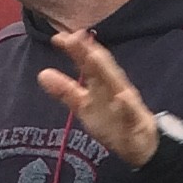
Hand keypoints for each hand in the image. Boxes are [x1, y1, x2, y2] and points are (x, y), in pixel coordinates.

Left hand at [34, 27, 160, 165]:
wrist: (140, 144)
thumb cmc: (113, 119)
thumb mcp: (85, 106)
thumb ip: (66, 90)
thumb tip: (42, 74)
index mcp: (102, 83)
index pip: (87, 63)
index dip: (74, 50)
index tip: (57, 38)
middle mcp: (115, 88)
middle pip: (101, 68)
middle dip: (89, 53)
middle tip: (74, 38)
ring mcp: (127, 103)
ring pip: (117, 84)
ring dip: (107, 70)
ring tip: (94, 56)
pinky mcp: (136, 121)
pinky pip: (131, 113)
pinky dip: (127, 105)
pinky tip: (122, 98)